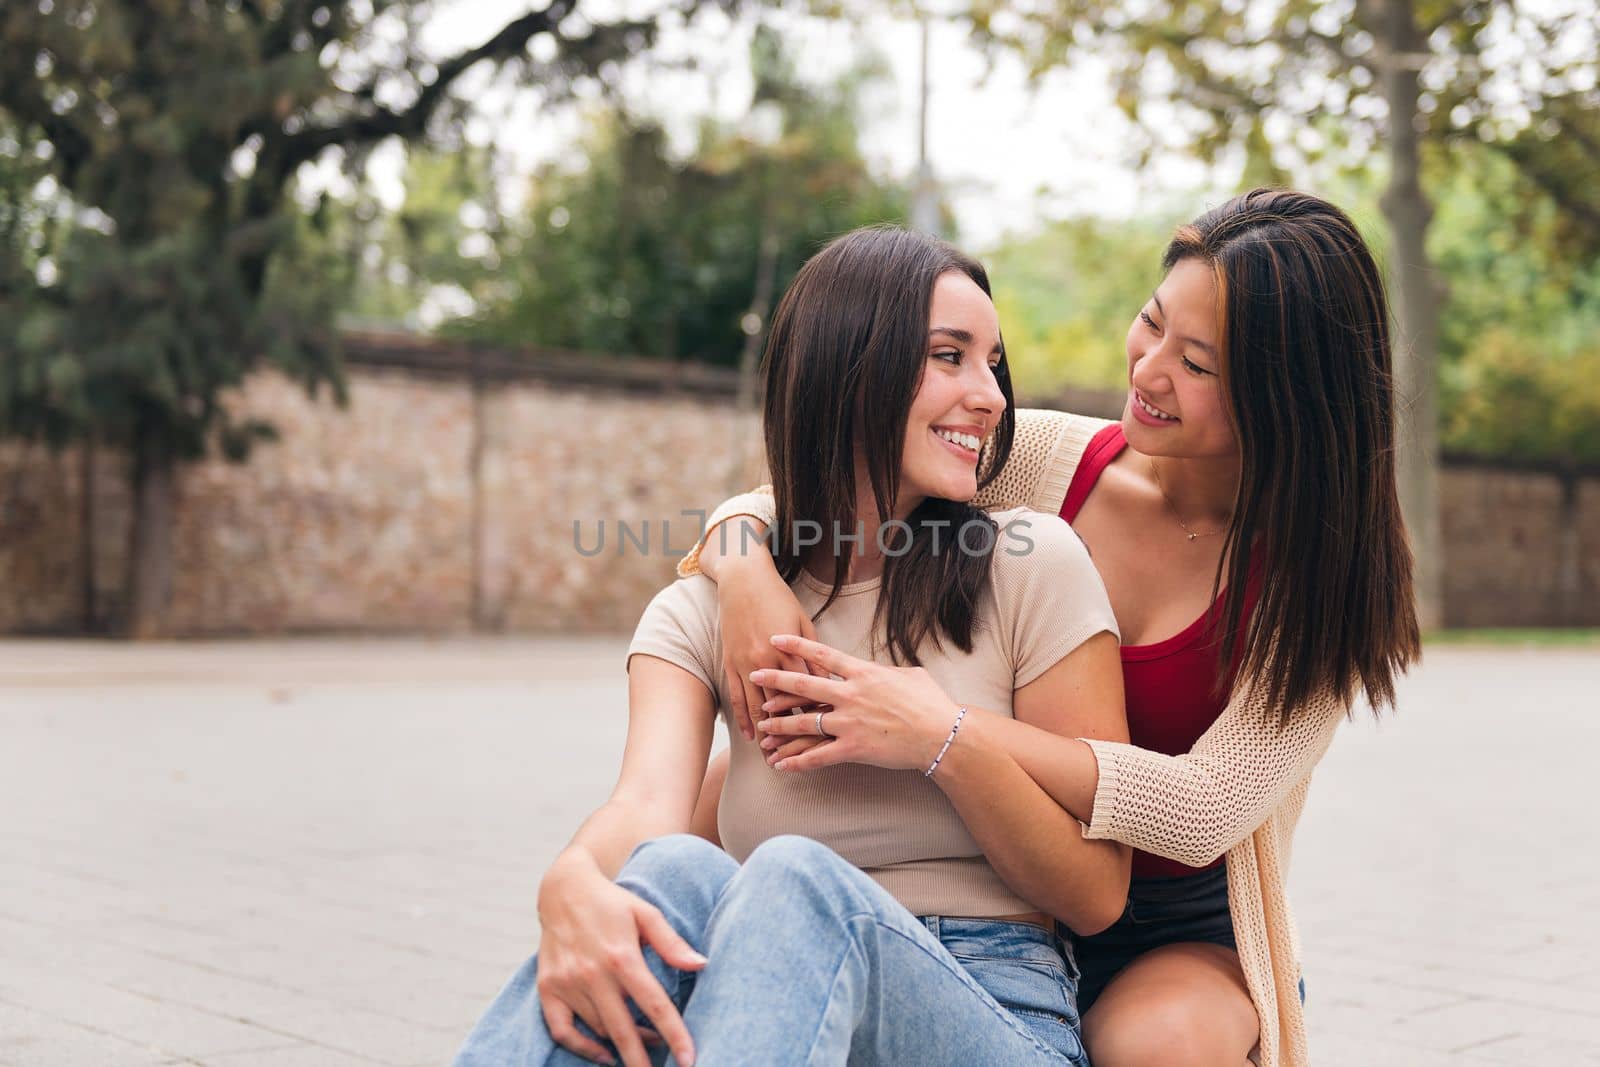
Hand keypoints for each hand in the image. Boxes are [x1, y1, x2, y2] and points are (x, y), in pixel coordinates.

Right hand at [535, 857, 707, 1066]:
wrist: (563, 889)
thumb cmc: (611, 902)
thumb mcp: (646, 914)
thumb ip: (672, 943)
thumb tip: (701, 965)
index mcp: (621, 955)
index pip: (654, 1004)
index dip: (674, 1035)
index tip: (689, 1059)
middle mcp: (592, 973)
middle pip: (623, 1029)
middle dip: (643, 1060)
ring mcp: (567, 982)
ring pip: (599, 1029)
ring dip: (622, 1046)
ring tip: (643, 1048)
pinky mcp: (548, 987)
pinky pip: (562, 1029)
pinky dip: (582, 1047)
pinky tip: (603, 1054)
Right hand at [716, 556, 819, 740]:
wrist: (743, 581)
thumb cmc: (779, 598)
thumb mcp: (803, 622)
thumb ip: (813, 654)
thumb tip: (827, 682)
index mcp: (787, 651)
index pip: (805, 693)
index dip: (815, 716)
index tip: (827, 736)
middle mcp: (764, 662)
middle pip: (780, 706)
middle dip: (791, 734)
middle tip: (802, 758)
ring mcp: (744, 664)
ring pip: (756, 707)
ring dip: (766, 733)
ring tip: (774, 756)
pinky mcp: (730, 664)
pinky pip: (737, 697)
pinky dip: (743, 719)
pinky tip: (751, 736)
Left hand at [749, 634, 961, 773]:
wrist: (940, 734)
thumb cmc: (931, 702)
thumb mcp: (908, 675)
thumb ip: (885, 672)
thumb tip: (878, 669)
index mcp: (864, 674)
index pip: (823, 655)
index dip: (796, 646)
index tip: (775, 640)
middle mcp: (851, 695)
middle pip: (803, 686)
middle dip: (775, 680)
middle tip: (754, 674)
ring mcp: (849, 723)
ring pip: (804, 723)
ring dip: (779, 725)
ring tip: (760, 726)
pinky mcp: (853, 749)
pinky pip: (818, 757)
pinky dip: (797, 762)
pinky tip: (781, 765)